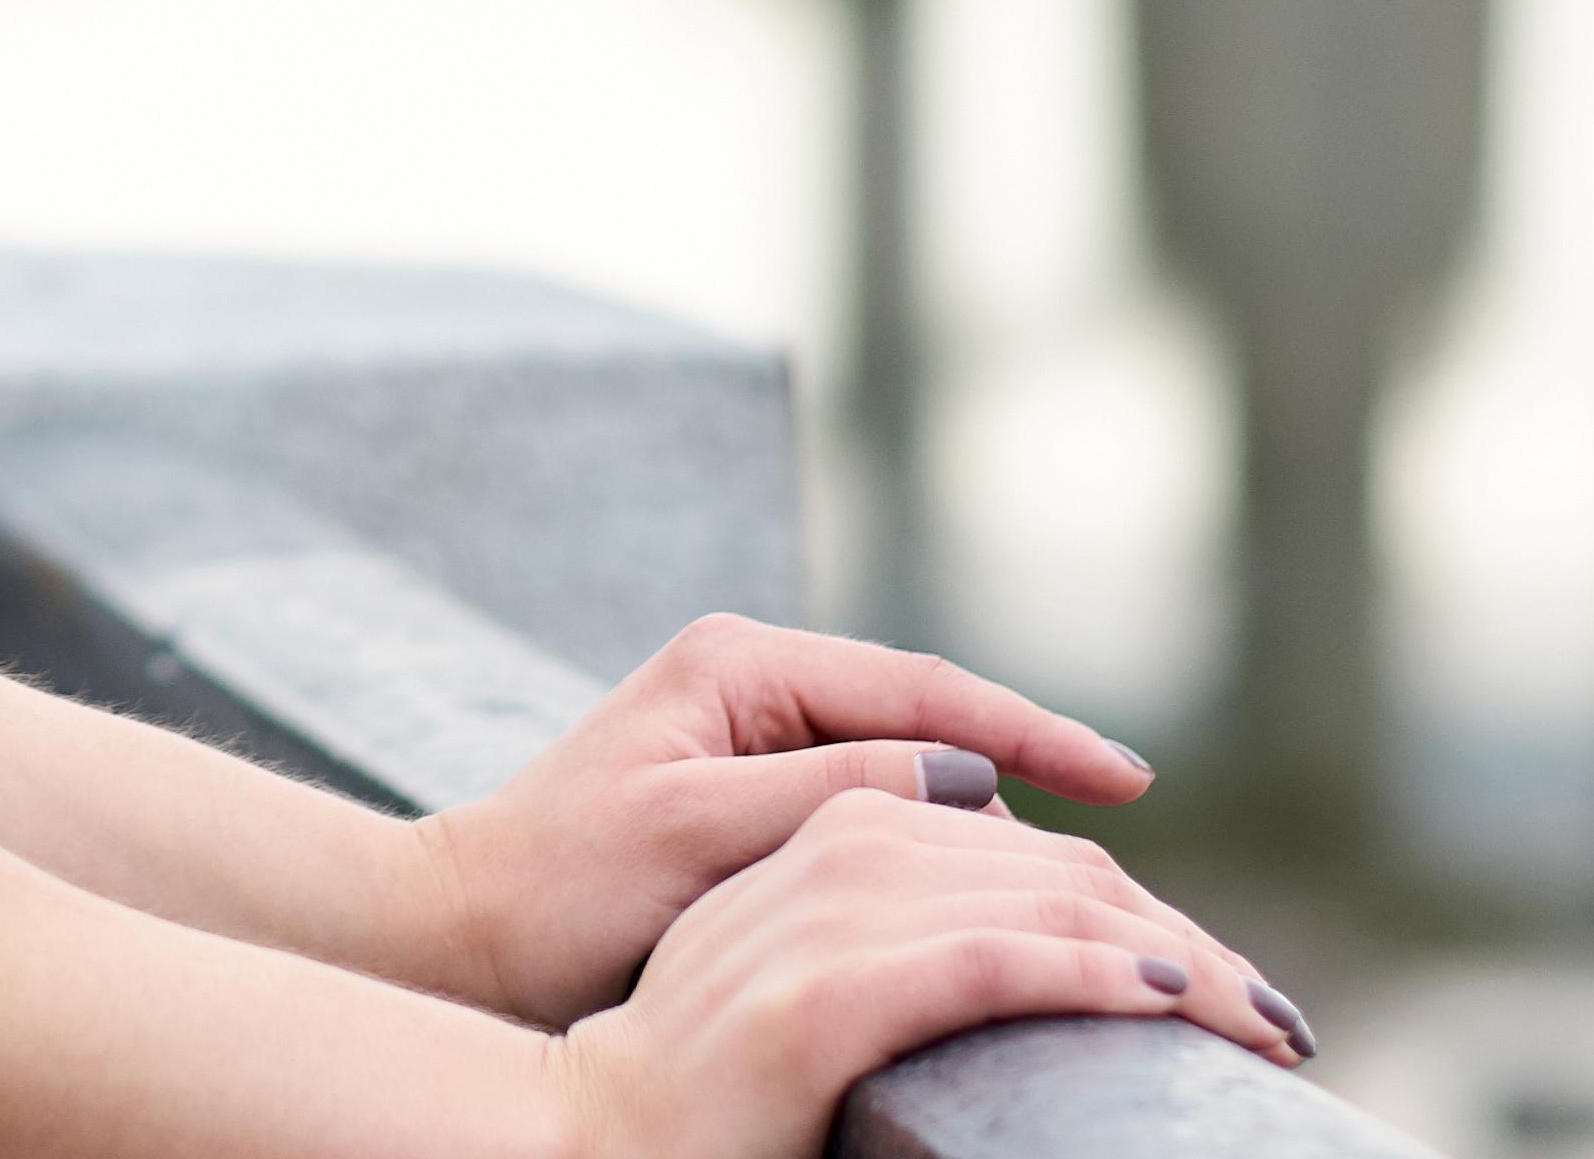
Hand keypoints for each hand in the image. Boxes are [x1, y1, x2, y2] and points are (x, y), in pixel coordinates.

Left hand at [418, 614, 1180, 1024]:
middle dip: (1032, 778)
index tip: (1129, 780)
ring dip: (987, 822)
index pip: (925, 690)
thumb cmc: (561, 884)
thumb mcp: (696, 831)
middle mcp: (755, 682)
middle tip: (1127, 848)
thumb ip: (829, 792)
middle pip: (930, 725)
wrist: (464, 930)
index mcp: (741, 663)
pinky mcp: (749, 794)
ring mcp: (754, 736)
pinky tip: (983, 897)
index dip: (1036, 735)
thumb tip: (967, 775)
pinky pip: (871, 810)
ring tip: (1082, 883)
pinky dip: (931, 848)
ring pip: (909, 773)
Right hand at [541, 788, 1306, 1158]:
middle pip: (1053, 867)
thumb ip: (894, 933)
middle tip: (1276, 1013)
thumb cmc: (701, 1084)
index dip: (1141, 901)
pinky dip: (1092, 974)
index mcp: (829, 837)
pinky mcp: (819, 1001)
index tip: (1223, 980)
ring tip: (1260, 1019)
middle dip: (1185, 936)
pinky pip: (991, 963)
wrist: (580, 1133)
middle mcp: (829, 854)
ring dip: (1178, 961)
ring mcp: (820, 924)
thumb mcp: (802, 975)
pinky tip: (1167, 999)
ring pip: (1042, 904)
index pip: (1025, 848)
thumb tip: (1031, 943)